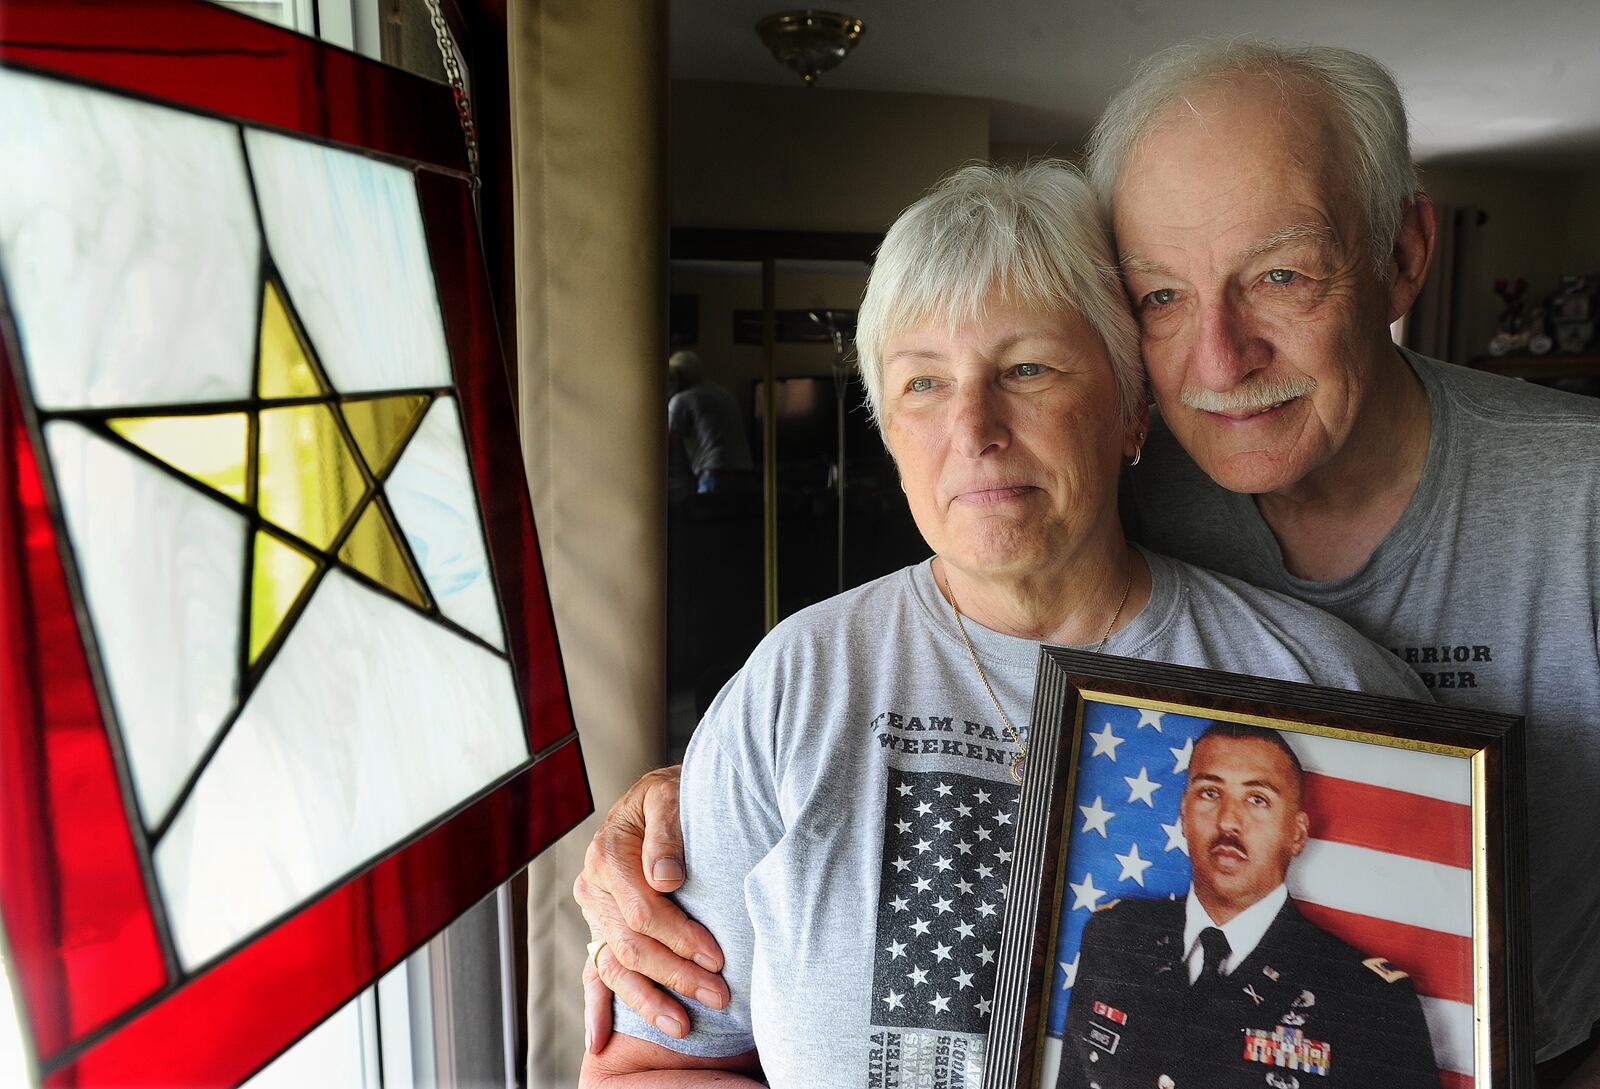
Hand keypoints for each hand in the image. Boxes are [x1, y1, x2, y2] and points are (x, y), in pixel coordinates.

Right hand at [575, 765, 727, 1052]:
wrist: (661, 795)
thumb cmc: (673, 794)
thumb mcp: (670, 795)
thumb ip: (667, 831)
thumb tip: (666, 878)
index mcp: (607, 855)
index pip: (643, 912)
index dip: (680, 938)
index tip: (718, 957)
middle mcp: (594, 888)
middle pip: (633, 946)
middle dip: (676, 976)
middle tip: (718, 996)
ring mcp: (594, 913)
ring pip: (617, 966)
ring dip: (649, 1001)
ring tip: (684, 1026)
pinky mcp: (601, 929)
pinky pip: (594, 972)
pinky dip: (597, 1008)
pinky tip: (601, 1040)